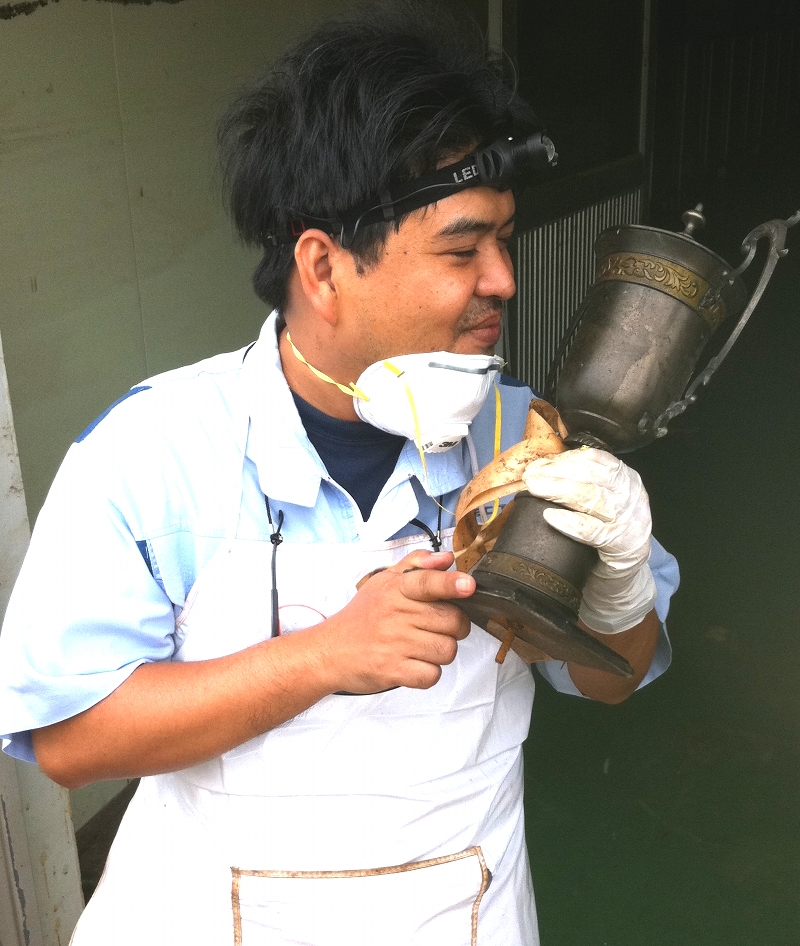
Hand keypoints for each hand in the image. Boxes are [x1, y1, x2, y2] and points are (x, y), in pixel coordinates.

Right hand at [313, 550, 473, 692]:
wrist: (329, 652)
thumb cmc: (362, 616)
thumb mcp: (384, 581)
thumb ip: (417, 564)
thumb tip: (447, 559)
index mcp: (396, 589)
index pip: (427, 582)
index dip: (451, 584)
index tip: (468, 586)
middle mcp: (396, 615)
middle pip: (452, 621)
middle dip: (454, 627)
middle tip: (436, 627)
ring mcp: (394, 644)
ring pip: (446, 650)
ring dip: (441, 652)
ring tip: (422, 646)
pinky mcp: (392, 671)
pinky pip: (431, 675)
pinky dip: (428, 673)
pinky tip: (414, 664)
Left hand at [522, 447, 655, 633]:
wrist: (620, 576)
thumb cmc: (602, 533)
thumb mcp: (596, 503)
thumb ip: (577, 483)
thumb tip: (538, 468)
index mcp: (624, 478)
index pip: (594, 459)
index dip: (563, 460)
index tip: (537, 465)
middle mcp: (631, 494)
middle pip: (591, 475)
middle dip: (556, 473)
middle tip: (529, 477)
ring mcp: (630, 519)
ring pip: (592, 498)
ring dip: (559, 491)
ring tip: (534, 490)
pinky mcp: (624, 545)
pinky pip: (594, 531)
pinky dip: (570, 523)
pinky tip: (550, 517)